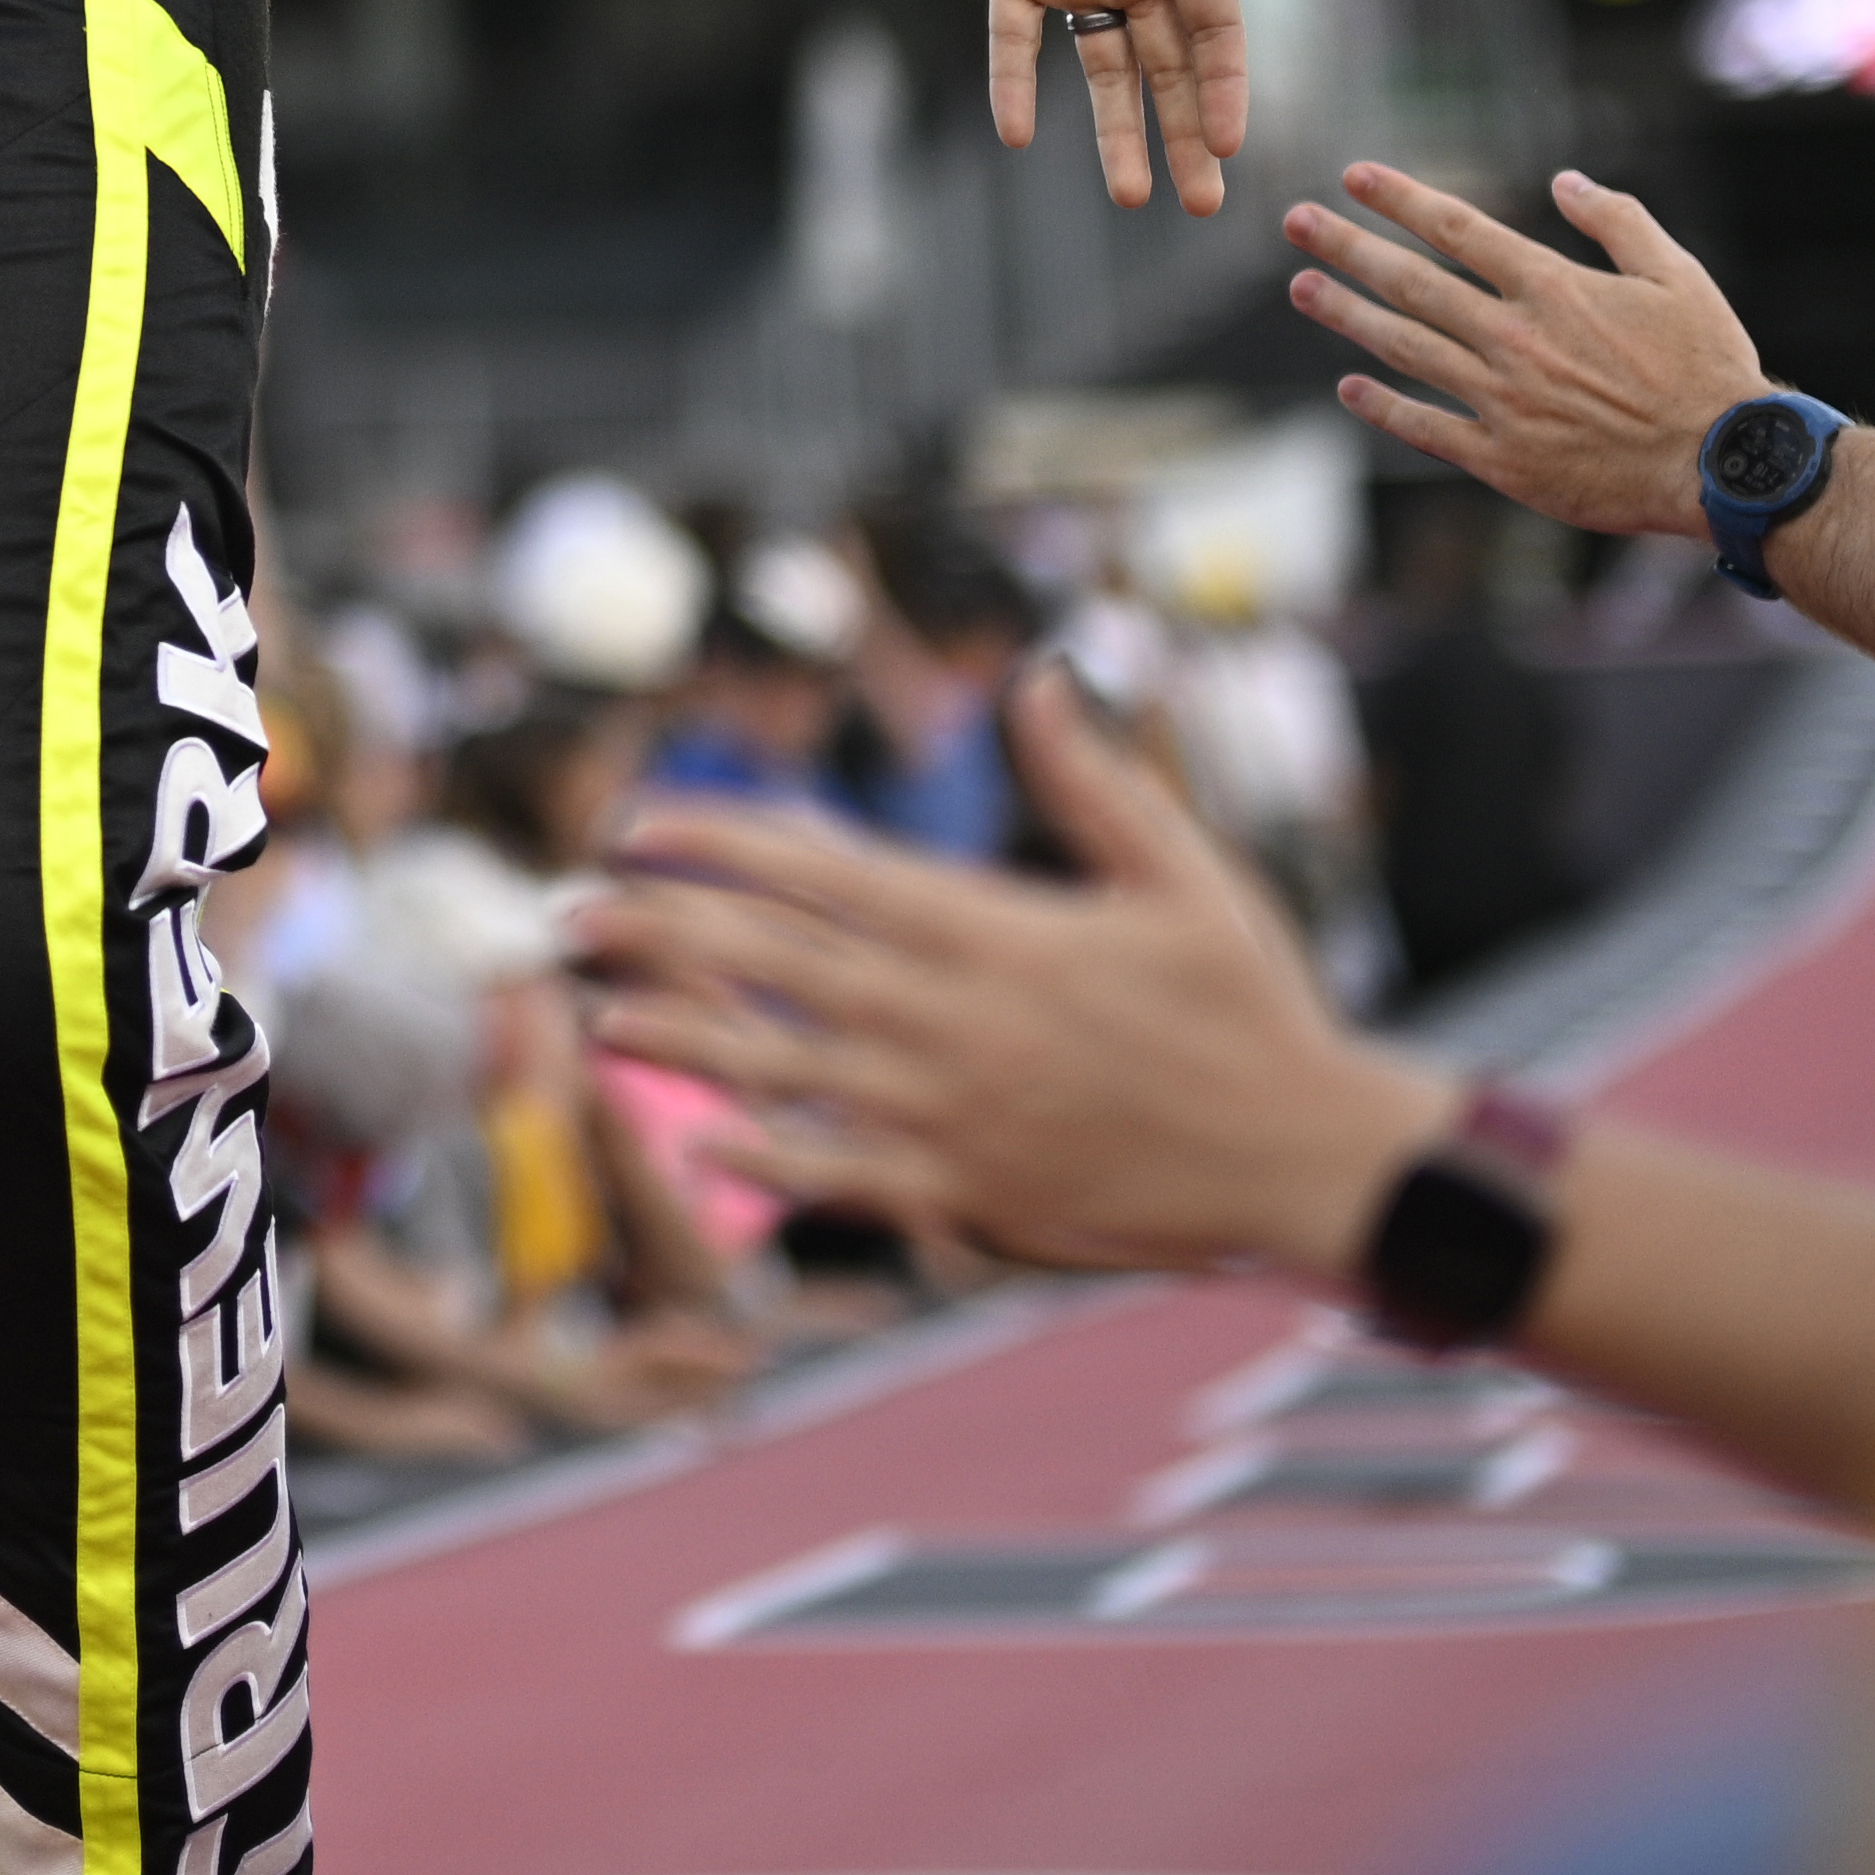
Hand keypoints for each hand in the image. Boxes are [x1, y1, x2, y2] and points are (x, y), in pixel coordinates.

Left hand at [570, 673, 1443, 1279]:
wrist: (1312, 1159)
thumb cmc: (1251, 1008)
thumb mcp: (1185, 873)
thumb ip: (1095, 780)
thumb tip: (1043, 676)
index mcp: (995, 930)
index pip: (823, 872)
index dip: (718, 846)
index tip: (637, 827)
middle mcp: (956, 1019)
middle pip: (776, 963)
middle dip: (662, 931)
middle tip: (562, 909)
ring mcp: (957, 1115)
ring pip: (787, 1069)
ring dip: (681, 1042)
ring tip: (592, 1017)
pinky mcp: (974, 1198)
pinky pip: (847, 1179)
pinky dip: (769, 1162)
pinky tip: (696, 1145)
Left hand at [937, 0, 1315, 211]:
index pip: (1217, 31)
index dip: (1224, 87)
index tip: (1228, 144)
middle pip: (1171, 68)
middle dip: (1188, 135)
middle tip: (1204, 205)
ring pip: (1105, 70)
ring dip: (1117, 132)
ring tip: (1131, 199)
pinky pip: (1014, 39)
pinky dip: (1014, 83)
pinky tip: (1017, 134)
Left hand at [1294, 157, 1765, 540]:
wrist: (1723, 465)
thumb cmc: (1709, 369)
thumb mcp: (1678, 275)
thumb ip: (1619, 221)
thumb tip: (1565, 181)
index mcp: (1553, 288)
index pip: (1458, 229)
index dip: (1400, 199)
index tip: (1353, 176)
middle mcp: (1515, 338)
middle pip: (1412, 283)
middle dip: (1348, 247)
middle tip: (1295, 221)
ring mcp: (1503, 400)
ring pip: (1406, 348)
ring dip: (1347, 315)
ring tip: (1303, 287)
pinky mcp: (1504, 459)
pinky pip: (1428, 427)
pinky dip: (1384, 407)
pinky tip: (1349, 387)